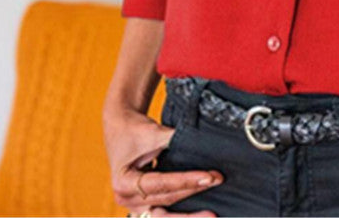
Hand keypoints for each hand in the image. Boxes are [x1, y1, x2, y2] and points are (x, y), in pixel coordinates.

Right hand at [103, 103, 223, 216]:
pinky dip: (181, 212)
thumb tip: (206, 144)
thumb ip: (177, 140)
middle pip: (165, 202)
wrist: (121, 129)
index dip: (187, 180)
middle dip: (193, 193)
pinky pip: (164, 212)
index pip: (161, 183)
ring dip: (189, 212)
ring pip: (165, 213)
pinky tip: (200, 212)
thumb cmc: (135, 130)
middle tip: (217, 182)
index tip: (209, 177)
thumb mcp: (154, 133)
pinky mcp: (144, 205)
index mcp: (124, 182)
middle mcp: (127, 199)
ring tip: (212, 211)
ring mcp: (134, 205)